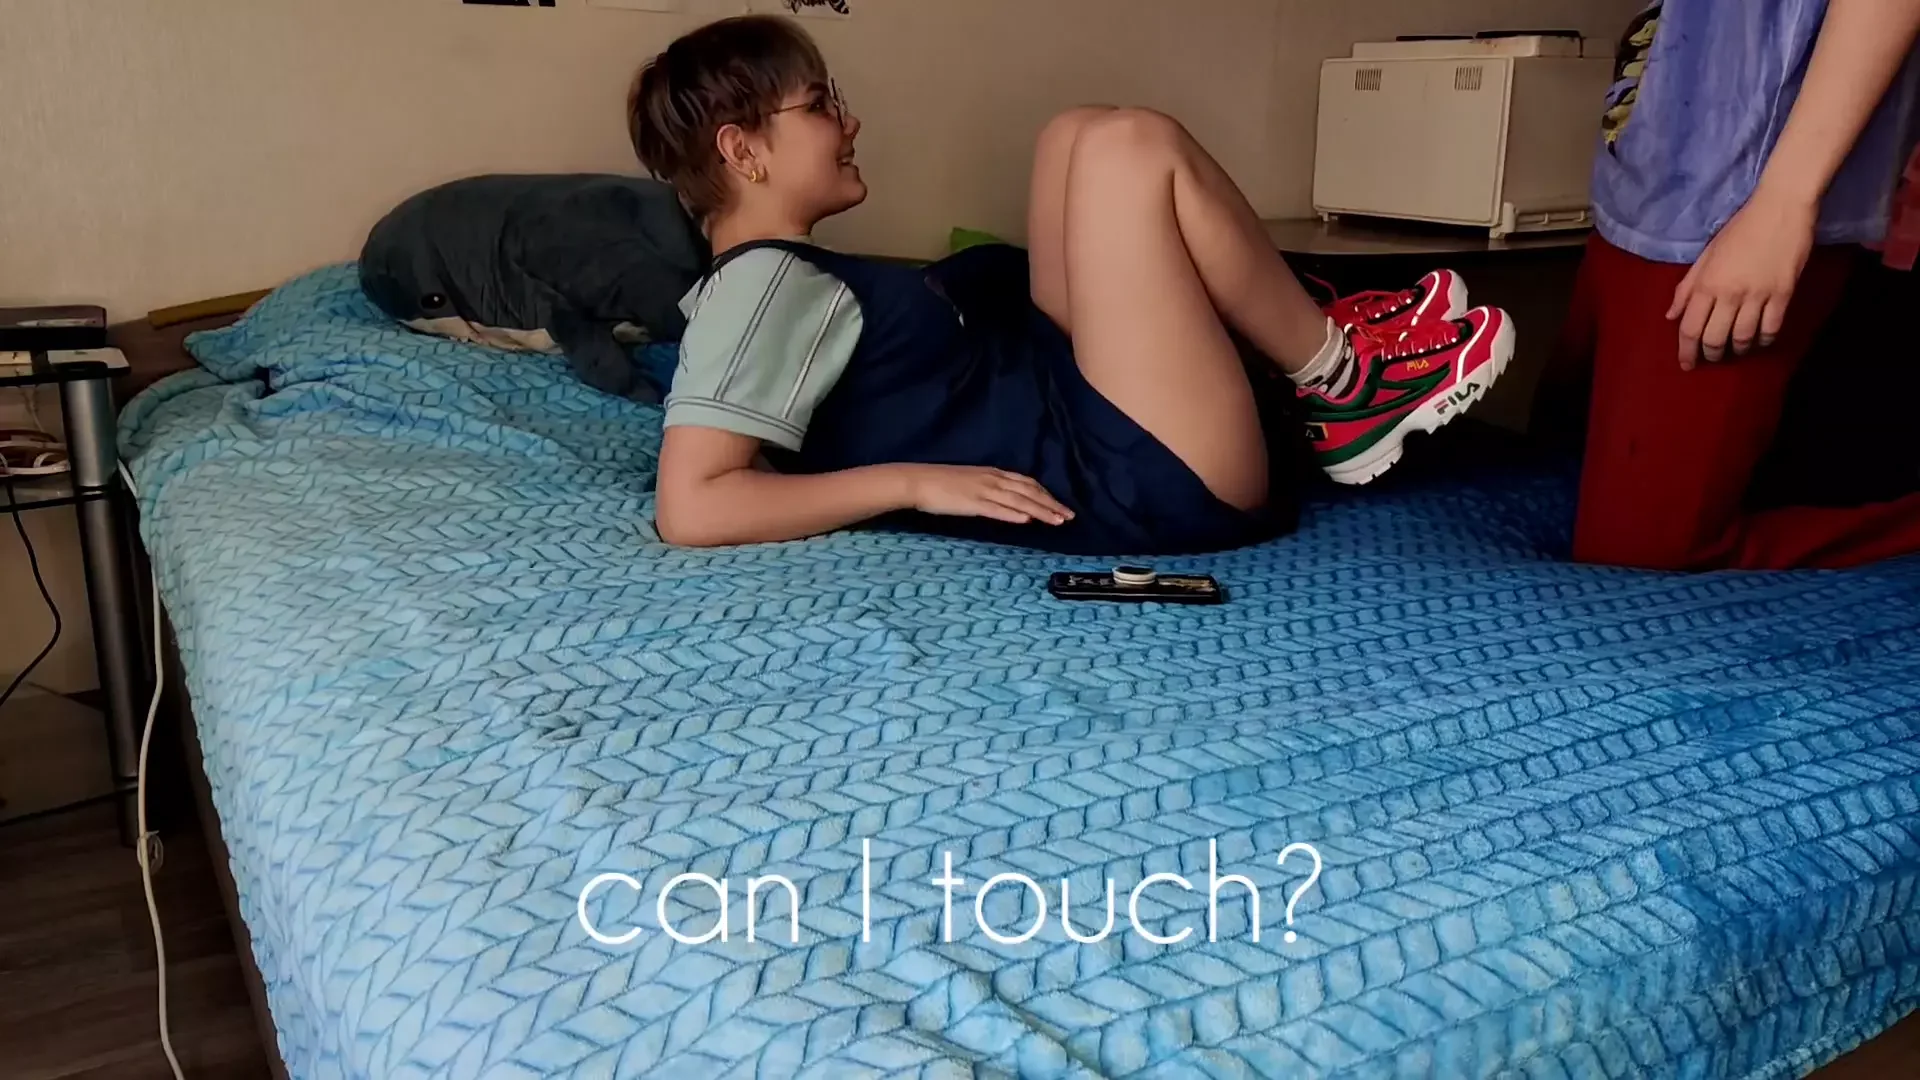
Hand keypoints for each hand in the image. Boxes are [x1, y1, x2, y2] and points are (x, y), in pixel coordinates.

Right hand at [901, 465, 1074, 525]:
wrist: (918, 481)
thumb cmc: (941, 483)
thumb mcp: (972, 481)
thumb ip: (990, 489)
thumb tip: (1007, 501)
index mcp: (993, 473)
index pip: (1027, 483)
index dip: (1046, 494)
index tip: (1060, 505)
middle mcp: (993, 479)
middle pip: (1029, 492)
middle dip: (1051, 504)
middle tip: (1070, 516)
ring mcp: (984, 491)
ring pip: (1019, 501)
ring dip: (1040, 511)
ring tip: (1057, 521)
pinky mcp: (972, 504)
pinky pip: (997, 509)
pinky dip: (1013, 514)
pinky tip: (1026, 521)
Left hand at [1668, 191, 1817, 369]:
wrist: (1780, 209)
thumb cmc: (1740, 228)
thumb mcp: (1706, 255)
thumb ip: (1687, 287)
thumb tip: (1671, 315)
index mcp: (1706, 284)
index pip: (1689, 328)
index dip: (1686, 351)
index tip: (1687, 364)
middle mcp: (1729, 294)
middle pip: (1715, 339)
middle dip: (1711, 354)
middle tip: (1711, 357)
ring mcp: (1757, 295)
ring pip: (1743, 338)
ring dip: (1737, 350)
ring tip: (1735, 351)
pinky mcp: (1783, 294)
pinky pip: (1771, 329)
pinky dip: (1763, 341)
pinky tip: (1759, 341)